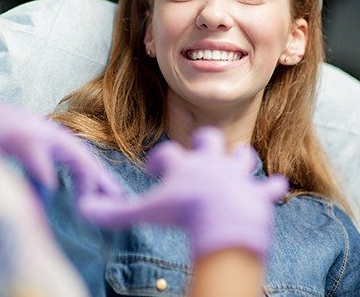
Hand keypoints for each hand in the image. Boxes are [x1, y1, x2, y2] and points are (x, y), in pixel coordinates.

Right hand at [0, 77, 122, 198]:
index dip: (96, 176)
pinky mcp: (16, 134)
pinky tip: (51, 189)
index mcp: (46, 137)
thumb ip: (34, 171)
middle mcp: (45, 132)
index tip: (113, 194)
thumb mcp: (15, 154)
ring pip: (71, 154)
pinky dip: (45, 175)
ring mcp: (32, 131)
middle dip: (101, 178)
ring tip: (91, 201)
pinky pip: (37, 158)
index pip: (80, 157)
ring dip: (84, 177)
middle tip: (118, 199)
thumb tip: (49, 193)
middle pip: (83, 156)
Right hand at [80, 127, 287, 259]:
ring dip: (240, 160)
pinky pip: (270, 188)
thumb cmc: (182, 213)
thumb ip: (114, 212)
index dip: (159, 160)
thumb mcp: (144, 211)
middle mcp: (212, 162)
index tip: (154, 171)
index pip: (167, 152)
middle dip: (205, 143)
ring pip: (243, 155)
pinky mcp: (258, 193)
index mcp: (184, 164)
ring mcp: (237, 175)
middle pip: (209, 139)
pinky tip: (276, 187)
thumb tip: (83, 208)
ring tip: (235, 166)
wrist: (222, 220)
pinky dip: (272, 189)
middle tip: (199, 155)